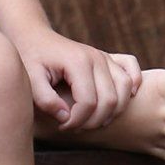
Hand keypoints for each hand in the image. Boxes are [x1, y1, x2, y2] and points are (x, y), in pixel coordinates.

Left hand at [16, 33, 140, 131]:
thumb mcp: (30, 79)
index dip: (77, 121)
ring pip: (125, 90)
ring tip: (91, 120)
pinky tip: (123, 99)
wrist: (34, 37)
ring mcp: (104, 57)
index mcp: (78, 63)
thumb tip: (66, 118)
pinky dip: (133, 85)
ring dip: (112, 112)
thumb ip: (45, 100)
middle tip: (74, 126)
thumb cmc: (31, 59)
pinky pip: (132, 70)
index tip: (62, 126)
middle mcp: (96, 58)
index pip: (88, 102)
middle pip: (110, 100)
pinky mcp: (108, 58)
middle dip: (93, 121)